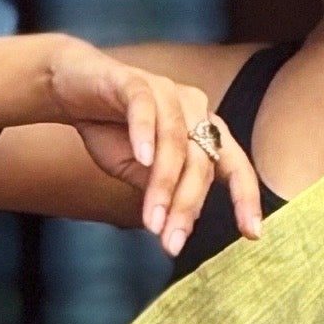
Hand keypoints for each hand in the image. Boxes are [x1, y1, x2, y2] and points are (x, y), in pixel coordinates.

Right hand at [24, 38, 263, 255]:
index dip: (246, 198)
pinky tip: (142, 159)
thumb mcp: (140, 172)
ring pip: (175, 142)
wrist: (71, 90)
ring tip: (152, 219)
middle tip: (170, 242)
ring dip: (163, 185)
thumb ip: (165, 190)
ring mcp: (167, 92)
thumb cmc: (112, 132)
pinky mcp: (133, 81)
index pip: (235, 167)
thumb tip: (184, 224)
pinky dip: (145, 133)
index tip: (252, 233)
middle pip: (201, 163)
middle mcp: (194, 109)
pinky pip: (145, 107)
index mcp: (204, 132)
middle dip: (186, 206)